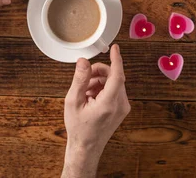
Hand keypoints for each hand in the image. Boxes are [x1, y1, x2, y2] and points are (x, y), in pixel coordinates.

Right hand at [62, 45, 130, 177]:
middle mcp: (120, 105)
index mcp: (108, 103)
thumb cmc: (78, 127)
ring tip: (84, 92)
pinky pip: (114, 90)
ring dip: (99, 81)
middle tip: (83, 77)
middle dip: (98, 73)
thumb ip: (79, 79)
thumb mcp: (73, 101)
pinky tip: (90, 97)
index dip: (116, 59)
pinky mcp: (121, 109)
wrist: (86, 148)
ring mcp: (123, 108)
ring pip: (114, 83)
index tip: (115, 47)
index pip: (117, 75)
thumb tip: (84, 61)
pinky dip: (102, 88)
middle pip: (114, 77)